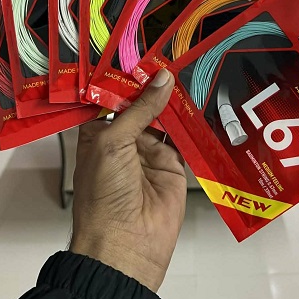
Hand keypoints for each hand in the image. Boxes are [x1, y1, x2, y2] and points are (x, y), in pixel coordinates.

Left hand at [70, 69, 186, 291]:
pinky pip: (184, 138)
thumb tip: (162, 78)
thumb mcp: (113, 142)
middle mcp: (124, 139)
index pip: (114, 97)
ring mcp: (149, 152)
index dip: (128, 77)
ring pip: (164, 118)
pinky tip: (199, 99)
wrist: (125, 246)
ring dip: (174, 100)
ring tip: (187, 70)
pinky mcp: (173, 165)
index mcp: (99, 132)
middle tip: (171, 56)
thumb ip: (140, 109)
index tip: (144, 53)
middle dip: (154, 85)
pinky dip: (191, 122)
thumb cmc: (104, 193)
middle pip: (141, 105)